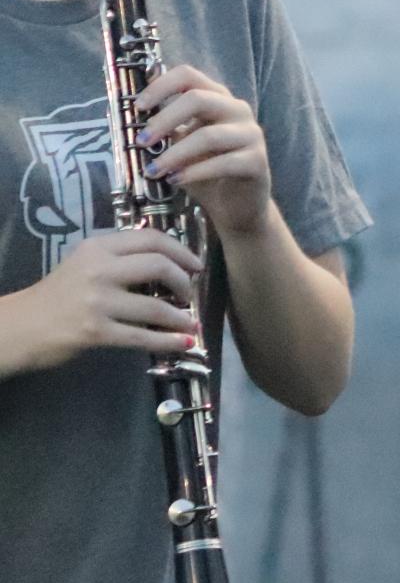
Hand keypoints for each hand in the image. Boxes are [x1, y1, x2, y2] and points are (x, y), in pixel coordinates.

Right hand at [11, 230, 203, 370]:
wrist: (19, 327)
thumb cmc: (58, 295)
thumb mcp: (85, 263)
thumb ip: (120, 258)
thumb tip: (170, 264)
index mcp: (98, 247)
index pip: (151, 239)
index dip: (181, 251)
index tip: (195, 265)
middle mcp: (98, 269)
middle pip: (159, 265)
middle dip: (184, 281)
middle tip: (191, 293)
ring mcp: (97, 301)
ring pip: (155, 306)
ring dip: (181, 317)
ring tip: (190, 323)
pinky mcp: (95, 331)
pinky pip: (143, 337)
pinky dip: (169, 341)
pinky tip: (184, 343)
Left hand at [134, 65, 272, 236]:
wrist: (237, 205)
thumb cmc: (205, 169)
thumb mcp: (180, 143)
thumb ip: (165, 126)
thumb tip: (131, 114)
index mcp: (217, 98)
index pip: (188, 76)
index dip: (160, 86)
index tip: (138, 107)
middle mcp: (237, 110)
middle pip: (198, 99)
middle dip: (164, 120)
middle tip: (141, 142)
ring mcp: (251, 135)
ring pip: (208, 136)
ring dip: (174, 154)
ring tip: (153, 171)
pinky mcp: (257, 161)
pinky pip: (224, 163)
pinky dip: (194, 173)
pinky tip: (176, 181)